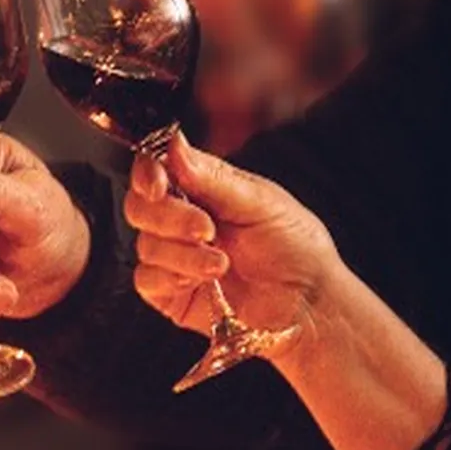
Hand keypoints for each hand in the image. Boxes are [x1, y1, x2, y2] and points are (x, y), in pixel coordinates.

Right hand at [126, 133, 339, 343]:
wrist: (310, 303)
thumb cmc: (296, 247)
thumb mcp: (261, 203)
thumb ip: (213, 178)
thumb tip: (175, 146)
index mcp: (201, 188)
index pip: (155, 170)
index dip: (147, 173)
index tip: (158, 184)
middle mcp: (181, 219)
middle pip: (140, 207)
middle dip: (170, 217)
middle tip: (207, 229)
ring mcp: (174, 256)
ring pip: (145, 245)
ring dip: (182, 254)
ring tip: (221, 263)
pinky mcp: (170, 292)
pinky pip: (146, 280)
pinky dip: (169, 278)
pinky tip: (199, 282)